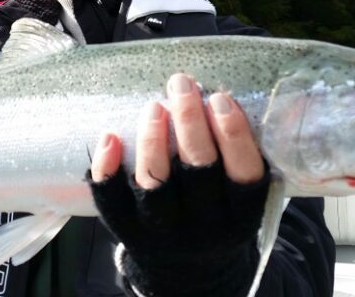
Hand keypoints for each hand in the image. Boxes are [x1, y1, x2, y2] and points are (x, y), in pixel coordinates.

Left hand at [88, 73, 269, 296]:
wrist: (188, 271)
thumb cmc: (218, 213)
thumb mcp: (241, 196)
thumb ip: (243, 154)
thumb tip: (247, 96)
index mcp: (240, 214)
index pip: (243, 173)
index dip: (233, 134)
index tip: (220, 98)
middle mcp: (204, 226)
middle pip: (197, 171)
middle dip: (190, 122)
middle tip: (182, 84)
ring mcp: (163, 230)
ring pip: (155, 183)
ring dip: (153, 139)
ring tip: (155, 106)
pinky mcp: (129, 231)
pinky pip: (113, 201)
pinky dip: (107, 168)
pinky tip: (110, 136)